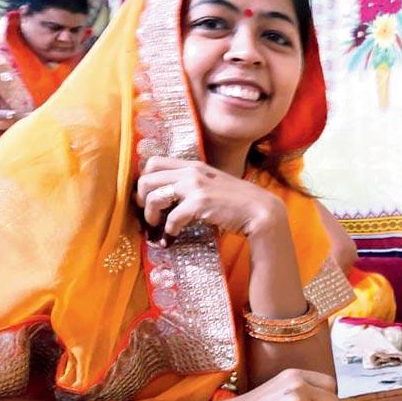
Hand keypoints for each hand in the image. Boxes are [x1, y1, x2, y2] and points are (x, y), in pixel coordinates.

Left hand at [135, 156, 284, 242]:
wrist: (260, 211)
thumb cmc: (237, 202)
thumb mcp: (213, 184)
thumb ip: (193, 183)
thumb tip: (170, 195)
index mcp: (193, 165)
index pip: (154, 162)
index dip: (144, 180)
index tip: (147, 196)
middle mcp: (191, 172)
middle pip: (147, 178)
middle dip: (141, 199)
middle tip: (148, 214)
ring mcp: (195, 186)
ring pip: (154, 197)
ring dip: (150, 216)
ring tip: (157, 227)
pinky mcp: (200, 203)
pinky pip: (172, 218)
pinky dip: (168, 231)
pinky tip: (172, 237)